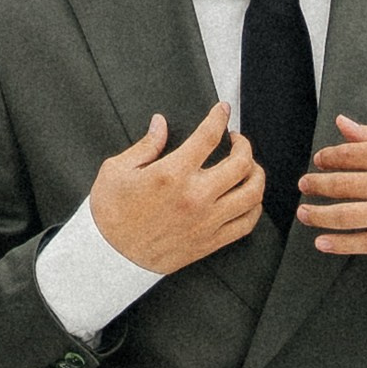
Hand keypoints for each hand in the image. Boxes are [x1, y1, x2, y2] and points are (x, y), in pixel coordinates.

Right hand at [89, 102, 265, 273]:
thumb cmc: (110, 214)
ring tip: (249, 167)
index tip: (222, 110)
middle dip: (244, 145)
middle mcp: (196, 196)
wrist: (112, 256)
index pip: (209, 136)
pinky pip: (246, 224)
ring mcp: (207, 221)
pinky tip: (249, 198)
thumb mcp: (117, 170)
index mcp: (173, 173)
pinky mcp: (210, 242)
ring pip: (252, 194)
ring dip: (256, 175)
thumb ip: (146, 145)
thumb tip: (160, 124)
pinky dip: (254, 207)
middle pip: (242, 164)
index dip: (219, 117)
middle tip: (237, 140)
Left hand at [299, 115, 366, 254]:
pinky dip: (343, 244)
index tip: (319, 161)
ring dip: (320, 215)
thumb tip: (343, 125)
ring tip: (304, 213)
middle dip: (317, 185)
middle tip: (304, 185)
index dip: (328, 158)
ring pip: (350, 216)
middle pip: (344, 185)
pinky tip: (323, 243)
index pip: (351, 155)